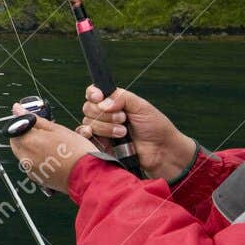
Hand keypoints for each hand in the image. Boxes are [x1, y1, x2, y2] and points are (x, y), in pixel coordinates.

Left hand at [7, 108, 100, 193]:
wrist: (87, 176)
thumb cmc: (76, 151)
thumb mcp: (57, 128)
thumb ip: (34, 119)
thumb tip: (17, 108)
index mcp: (29, 142)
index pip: (13, 130)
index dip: (23, 125)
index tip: (33, 124)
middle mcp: (25, 158)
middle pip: (16, 143)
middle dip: (25, 136)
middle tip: (42, 134)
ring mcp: (30, 170)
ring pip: (23, 154)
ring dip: (31, 148)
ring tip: (51, 147)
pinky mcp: (37, 178)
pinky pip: (31, 165)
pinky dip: (37, 160)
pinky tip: (53, 158)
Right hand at [78, 86, 196, 183]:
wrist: (161, 151)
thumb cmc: (155, 127)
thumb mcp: (141, 106)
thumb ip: (121, 97)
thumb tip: (102, 102)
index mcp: (114, 102)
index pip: (94, 93)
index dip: (93, 94)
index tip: (98, 97)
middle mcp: (105, 115)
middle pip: (88, 108)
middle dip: (105, 114)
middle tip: (123, 119)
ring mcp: (102, 131)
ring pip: (89, 122)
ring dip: (106, 127)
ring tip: (123, 133)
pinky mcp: (100, 146)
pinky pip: (84, 138)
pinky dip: (86, 134)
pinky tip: (96, 135)